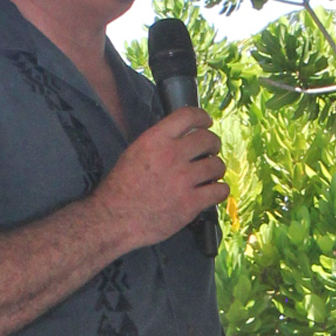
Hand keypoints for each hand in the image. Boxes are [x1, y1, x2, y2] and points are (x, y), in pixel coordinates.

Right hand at [96, 107, 227, 251]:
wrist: (115, 219)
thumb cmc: (121, 187)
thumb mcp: (134, 152)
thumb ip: (159, 142)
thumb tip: (182, 137)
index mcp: (156, 139)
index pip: (189, 116)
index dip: (203, 117)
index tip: (207, 122)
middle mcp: (172, 155)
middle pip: (208, 139)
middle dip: (213, 144)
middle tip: (211, 151)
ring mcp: (183, 180)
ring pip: (217, 166)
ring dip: (216, 168)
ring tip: (210, 174)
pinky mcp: (191, 203)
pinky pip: (219, 191)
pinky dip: (220, 190)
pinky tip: (214, 191)